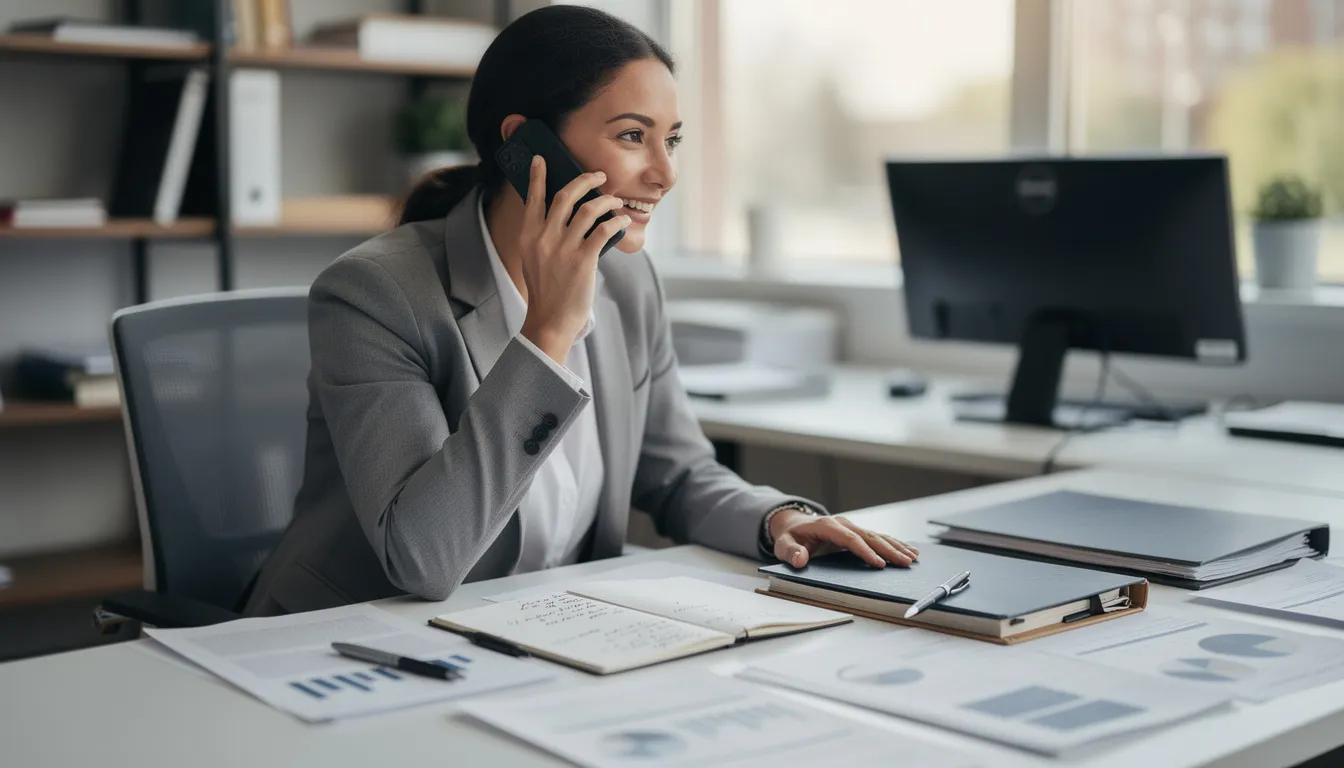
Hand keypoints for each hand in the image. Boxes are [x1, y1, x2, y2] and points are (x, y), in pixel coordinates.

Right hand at [517, 156, 630, 363]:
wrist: (550, 319)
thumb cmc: (546, 289)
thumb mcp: (533, 258)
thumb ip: (542, 236)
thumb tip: (565, 214)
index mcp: (528, 235)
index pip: (533, 198)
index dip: (538, 176)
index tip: (541, 159)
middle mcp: (544, 238)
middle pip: (565, 195)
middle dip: (585, 180)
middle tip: (598, 175)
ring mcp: (563, 248)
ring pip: (588, 209)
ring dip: (606, 200)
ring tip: (615, 200)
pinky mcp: (583, 260)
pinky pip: (603, 229)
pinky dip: (616, 220)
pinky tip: (622, 219)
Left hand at [771, 510, 919, 568]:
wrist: (794, 525)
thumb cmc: (789, 537)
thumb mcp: (783, 544)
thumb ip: (790, 552)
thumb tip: (800, 560)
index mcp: (827, 526)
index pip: (849, 539)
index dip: (865, 551)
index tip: (879, 564)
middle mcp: (843, 524)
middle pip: (869, 536)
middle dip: (888, 549)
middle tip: (905, 562)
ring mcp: (851, 527)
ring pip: (877, 535)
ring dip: (895, 546)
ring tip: (913, 557)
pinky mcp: (856, 532)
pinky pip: (877, 538)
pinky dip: (893, 544)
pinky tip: (908, 550)